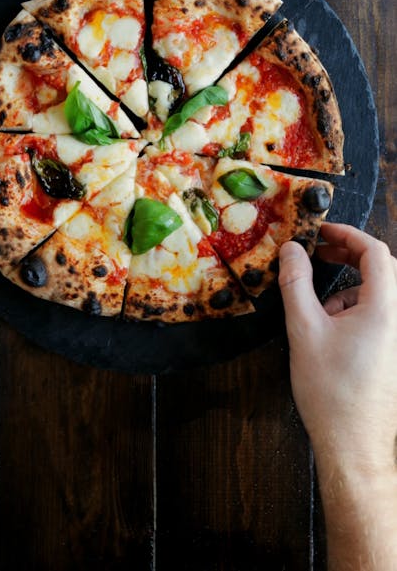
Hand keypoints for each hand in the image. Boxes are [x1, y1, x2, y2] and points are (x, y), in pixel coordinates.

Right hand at [279, 223, 396, 473]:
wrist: (353, 446)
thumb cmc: (331, 391)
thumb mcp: (304, 329)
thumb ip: (296, 283)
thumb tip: (290, 250)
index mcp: (384, 308)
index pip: (375, 252)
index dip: (347, 233)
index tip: (321, 231)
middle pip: (381, 269)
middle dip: (349, 256)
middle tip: (320, 252)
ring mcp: (396, 337)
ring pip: (379, 294)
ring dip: (349, 287)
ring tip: (318, 305)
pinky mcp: (391, 353)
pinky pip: (378, 316)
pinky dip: (353, 310)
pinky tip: (328, 330)